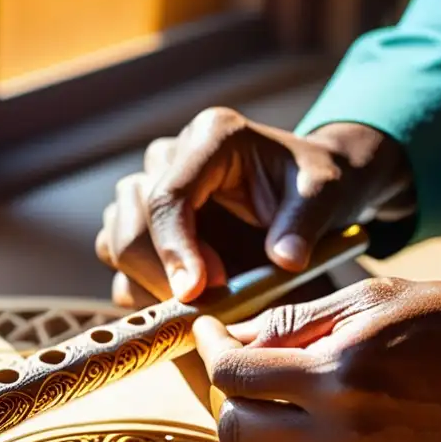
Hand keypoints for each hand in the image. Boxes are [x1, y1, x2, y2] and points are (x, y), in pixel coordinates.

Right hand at [95, 108, 411, 307]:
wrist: (309, 193)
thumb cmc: (315, 187)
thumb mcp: (325, 196)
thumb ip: (304, 224)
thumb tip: (284, 258)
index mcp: (211, 137)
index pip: (168, 194)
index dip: (174, 248)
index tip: (194, 291)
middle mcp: (171, 158)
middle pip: (131, 217)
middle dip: (159, 269)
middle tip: (206, 303)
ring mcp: (152, 189)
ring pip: (115, 237)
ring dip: (147, 279)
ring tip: (198, 302)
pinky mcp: (147, 223)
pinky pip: (122, 260)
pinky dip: (144, 287)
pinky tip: (186, 301)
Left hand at [192, 277, 440, 441]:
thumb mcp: (368, 301)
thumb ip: (293, 321)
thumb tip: (232, 336)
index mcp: (336, 374)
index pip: (233, 373)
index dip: (209, 348)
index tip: (210, 334)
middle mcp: (339, 434)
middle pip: (233, 426)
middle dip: (224, 393)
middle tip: (240, 369)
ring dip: (246, 437)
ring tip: (266, 407)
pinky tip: (299, 433)